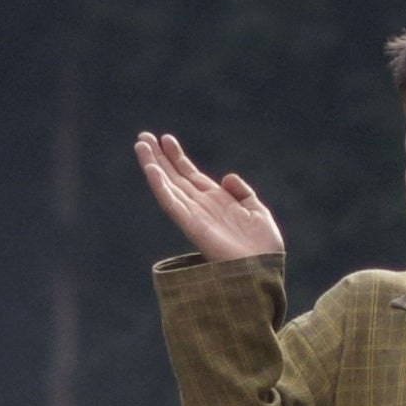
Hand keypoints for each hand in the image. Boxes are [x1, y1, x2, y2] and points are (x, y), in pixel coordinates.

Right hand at [133, 132, 281, 264]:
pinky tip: (151, 169)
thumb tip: (226, 178)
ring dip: (153, 165)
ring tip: (140, 144)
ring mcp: (193, 215)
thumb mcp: (257, 211)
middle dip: (158, 157)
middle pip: (174, 177)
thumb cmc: (264, 246)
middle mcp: (200, 206)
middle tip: (143, 137)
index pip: (190, 174)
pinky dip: (160, 186)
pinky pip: (171, 203)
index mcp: (215, 201)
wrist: (264, 269)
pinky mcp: (191, 226)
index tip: (166, 138)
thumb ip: (242, 192)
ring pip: (168, 186)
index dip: (177, 157)